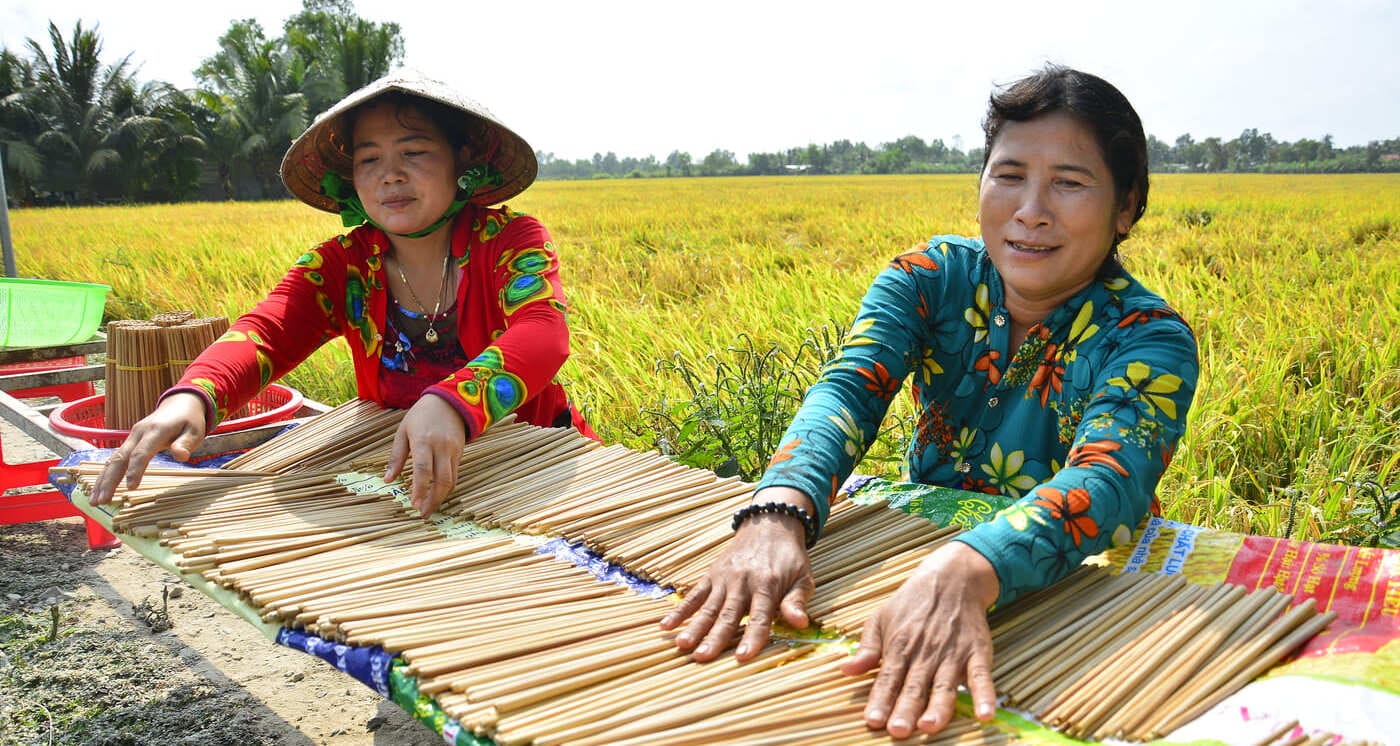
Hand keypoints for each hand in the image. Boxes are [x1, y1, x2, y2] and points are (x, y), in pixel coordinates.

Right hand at [90, 392, 207, 504]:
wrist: (179, 403)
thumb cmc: (189, 420)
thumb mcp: (195, 430)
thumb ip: (186, 443)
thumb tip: (181, 456)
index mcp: (155, 431)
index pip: (141, 452)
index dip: (135, 470)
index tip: (131, 488)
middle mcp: (138, 433)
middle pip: (120, 458)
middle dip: (109, 480)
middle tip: (101, 501)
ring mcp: (131, 437)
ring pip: (113, 460)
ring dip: (102, 480)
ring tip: (94, 501)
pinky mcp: (129, 442)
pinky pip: (115, 459)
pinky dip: (106, 475)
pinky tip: (99, 489)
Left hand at [384, 393, 466, 516]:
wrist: (449, 402)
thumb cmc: (421, 416)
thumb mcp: (403, 431)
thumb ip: (396, 456)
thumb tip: (387, 480)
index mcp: (423, 440)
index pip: (423, 469)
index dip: (419, 488)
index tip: (414, 504)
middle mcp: (441, 447)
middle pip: (442, 479)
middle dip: (433, 500)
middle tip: (423, 514)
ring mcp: (453, 451)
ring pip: (451, 480)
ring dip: (441, 497)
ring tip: (429, 509)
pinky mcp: (460, 454)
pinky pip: (455, 475)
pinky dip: (447, 488)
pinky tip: (437, 495)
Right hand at [659, 486, 815, 661]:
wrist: (770, 524)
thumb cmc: (789, 558)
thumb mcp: (803, 577)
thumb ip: (797, 601)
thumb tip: (801, 624)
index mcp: (767, 584)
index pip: (760, 616)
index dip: (752, 637)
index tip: (743, 657)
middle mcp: (742, 581)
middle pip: (728, 614)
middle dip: (715, 637)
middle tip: (703, 658)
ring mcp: (724, 578)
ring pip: (708, 607)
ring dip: (695, 627)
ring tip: (682, 645)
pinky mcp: (712, 575)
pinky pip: (694, 595)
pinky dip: (680, 610)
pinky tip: (666, 625)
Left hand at [841, 541, 999, 737]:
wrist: (953, 577)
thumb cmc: (912, 602)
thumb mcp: (882, 617)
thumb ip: (867, 648)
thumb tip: (846, 670)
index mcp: (900, 645)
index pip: (888, 677)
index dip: (880, 699)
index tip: (872, 721)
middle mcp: (925, 652)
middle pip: (914, 686)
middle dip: (905, 710)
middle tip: (897, 731)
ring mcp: (952, 653)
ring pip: (944, 685)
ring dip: (938, 708)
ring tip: (929, 727)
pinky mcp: (977, 653)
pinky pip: (982, 677)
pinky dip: (985, 696)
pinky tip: (985, 715)